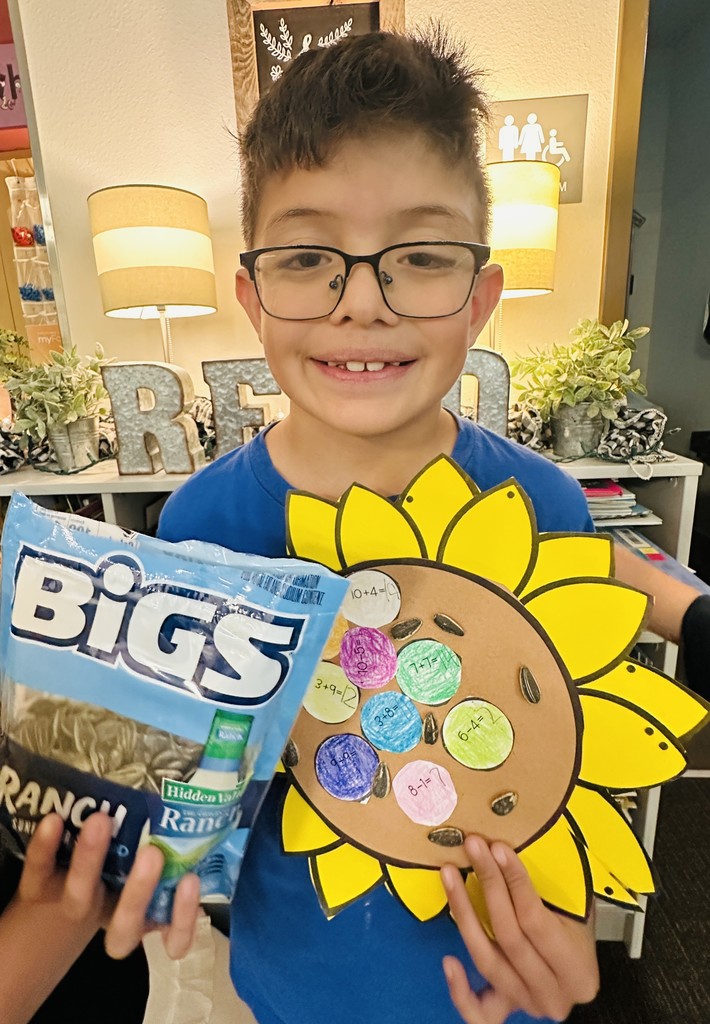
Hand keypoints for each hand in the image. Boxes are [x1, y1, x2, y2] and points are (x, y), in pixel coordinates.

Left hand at [20, 812, 200, 959]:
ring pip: (80, 899)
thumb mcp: (159, 857)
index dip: (182, 918)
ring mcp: (75, 906)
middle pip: (126, 925)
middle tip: (152, 853)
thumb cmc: (127, 860)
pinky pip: (40, 872)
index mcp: (148, 914)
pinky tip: (55, 820)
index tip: (190, 880)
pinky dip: (46, 848)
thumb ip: (183, 843)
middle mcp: (112, 918)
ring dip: (91, 861)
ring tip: (101, 821)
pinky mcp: (39, 889)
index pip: (173, 938)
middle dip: (140, 891)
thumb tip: (216, 806)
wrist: (60, 888)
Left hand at [440, 835, 598, 1022]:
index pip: (536, 920)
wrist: (578, 972)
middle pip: (508, 936)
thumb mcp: (579, 908)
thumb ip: (554, 888)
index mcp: (577, 970)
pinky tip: (448, 961)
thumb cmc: (577, 932)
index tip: (498, 849)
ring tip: (450, 876)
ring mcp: (528, 1004)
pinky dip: (460, 991)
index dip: (514, 882)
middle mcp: (553, 994)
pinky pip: (478, 1013)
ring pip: (487, 959)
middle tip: (474, 848)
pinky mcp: (507, 1009)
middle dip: (489, 884)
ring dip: (464, 913)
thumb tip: (521, 845)